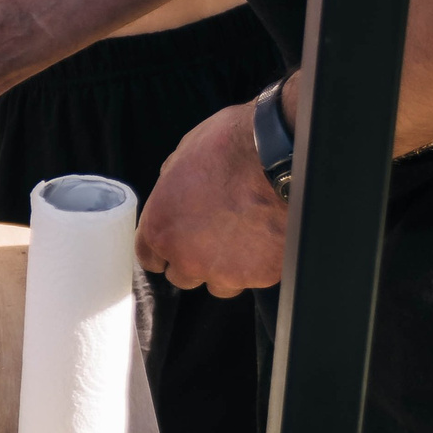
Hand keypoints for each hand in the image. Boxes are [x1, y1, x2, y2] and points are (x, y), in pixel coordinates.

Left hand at [135, 103, 287, 295]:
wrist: (282, 156)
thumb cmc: (231, 148)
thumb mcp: (181, 158)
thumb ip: (170, 190)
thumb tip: (172, 197)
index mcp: (160, 230)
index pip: (150, 259)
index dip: (164, 249)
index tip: (176, 240)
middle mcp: (188, 258)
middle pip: (182, 277)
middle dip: (195, 259)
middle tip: (215, 235)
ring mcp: (225, 272)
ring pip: (219, 284)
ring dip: (226, 267)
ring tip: (244, 238)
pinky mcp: (261, 277)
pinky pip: (254, 279)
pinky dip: (258, 264)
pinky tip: (266, 239)